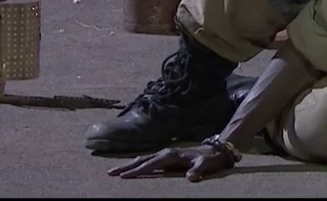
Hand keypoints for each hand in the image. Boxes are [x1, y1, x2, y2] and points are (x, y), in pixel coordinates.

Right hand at [107, 145, 231, 181]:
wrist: (216, 150)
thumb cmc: (209, 158)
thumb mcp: (205, 164)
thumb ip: (197, 170)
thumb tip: (191, 177)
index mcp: (171, 155)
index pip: (150, 164)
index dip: (138, 171)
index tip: (124, 176)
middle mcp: (165, 153)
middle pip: (142, 160)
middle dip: (126, 167)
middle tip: (110, 173)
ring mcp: (165, 154)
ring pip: (143, 159)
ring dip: (129, 165)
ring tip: (114, 171)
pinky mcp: (166, 157)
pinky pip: (148, 160)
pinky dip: (137, 164)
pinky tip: (130, 167)